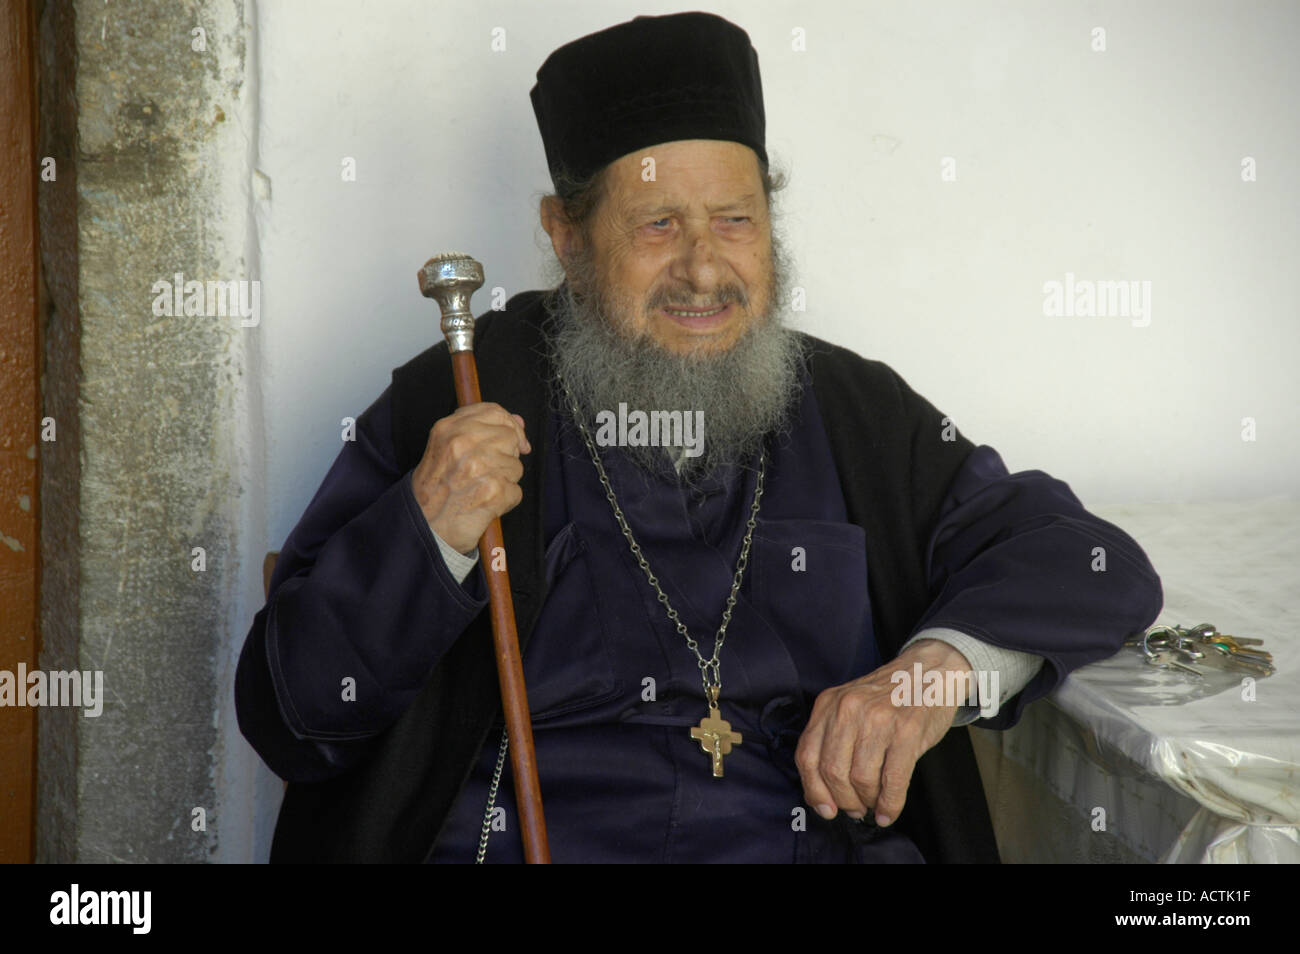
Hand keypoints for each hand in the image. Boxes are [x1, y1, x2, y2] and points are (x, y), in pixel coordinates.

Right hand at [412, 402, 530, 553]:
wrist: (423, 526)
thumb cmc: (434, 488)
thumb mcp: (445, 447)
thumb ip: (480, 429)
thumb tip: (518, 421)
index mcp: (450, 428)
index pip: (495, 411)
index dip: (509, 424)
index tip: (515, 438)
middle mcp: (464, 443)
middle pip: (510, 437)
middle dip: (507, 455)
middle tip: (488, 471)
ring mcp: (480, 467)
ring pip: (516, 465)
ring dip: (505, 479)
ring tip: (481, 488)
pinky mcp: (494, 491)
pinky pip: (516, 490)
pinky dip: (505, 500)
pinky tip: (486, 503)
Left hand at [795, 639, 971, 825]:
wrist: (929, 670)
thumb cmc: (889, 697)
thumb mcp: (850, 707)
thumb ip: (833, 740)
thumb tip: (823, 794)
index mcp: (829, 704)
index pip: (807, 755)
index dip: (814, 790)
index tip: (824, 808)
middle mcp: (849, 709)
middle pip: (833, 771)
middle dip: (844, 800)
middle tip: (855, 809)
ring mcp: (878, 718)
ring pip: (861, 779)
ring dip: (868, 802)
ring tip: (874, 804)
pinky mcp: (907, 730)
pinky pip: (893, 779)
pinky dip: (890, 804)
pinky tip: (889, 811)